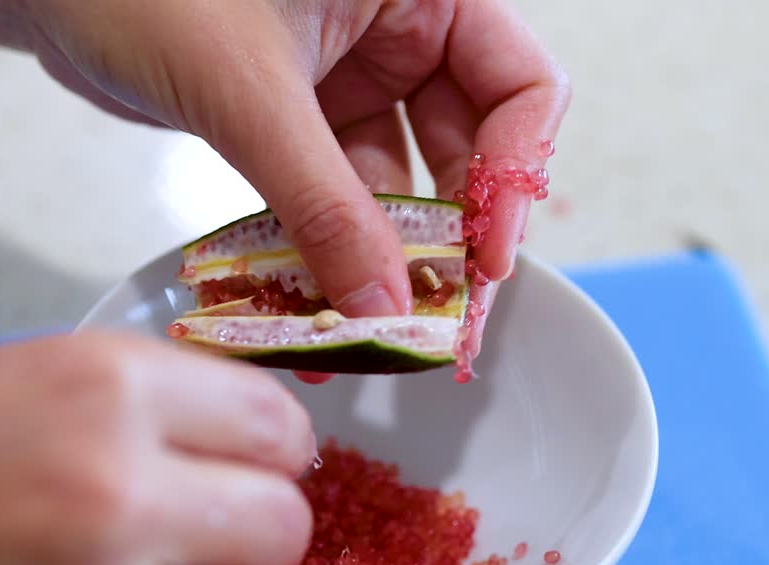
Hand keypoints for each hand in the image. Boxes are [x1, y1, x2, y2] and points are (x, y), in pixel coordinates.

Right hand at [0, 334, 335, 564]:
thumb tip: (266, 453)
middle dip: (260, 544)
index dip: (273, 459)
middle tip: (216, 554)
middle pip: (288, 530)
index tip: (247, 475)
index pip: (283, 430)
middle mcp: (109, 494)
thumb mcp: (39, 376)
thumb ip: (160, 410)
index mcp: (108, 390)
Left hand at [20, 0, 569, 360]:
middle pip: (469, 147)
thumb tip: (383, 304)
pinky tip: (320, 306)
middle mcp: (396, 29)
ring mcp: (350, 77)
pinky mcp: (302, 118)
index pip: (520, 84)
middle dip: (452, 237)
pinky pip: (339, 195)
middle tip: (439, 320)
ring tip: (371, 330)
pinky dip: (330, 248)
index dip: (517, 173)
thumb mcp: (249, 92)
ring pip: (400, 183)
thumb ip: (323, 203)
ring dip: (385, 258)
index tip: (487, 256)